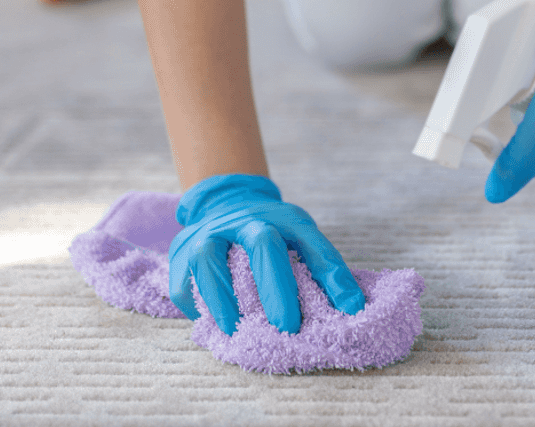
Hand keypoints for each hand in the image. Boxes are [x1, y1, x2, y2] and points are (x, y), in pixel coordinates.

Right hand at [167, 173, 364, 333]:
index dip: (333, 276)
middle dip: (277, 288)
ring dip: (224, 298)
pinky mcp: (181, 253)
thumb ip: (326, 269)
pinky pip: (184, 281)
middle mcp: (245, 221)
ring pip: (210, 259)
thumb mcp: (302, 238)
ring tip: (236, 331)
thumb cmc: (272, 233)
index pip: (314, 244)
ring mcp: (209, 234)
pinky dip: (197, 306)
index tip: (350, 308)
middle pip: (263, 245)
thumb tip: (353, 308)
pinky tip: (212, 326)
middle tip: (287, 326)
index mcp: (283, 219)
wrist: (224, 203)